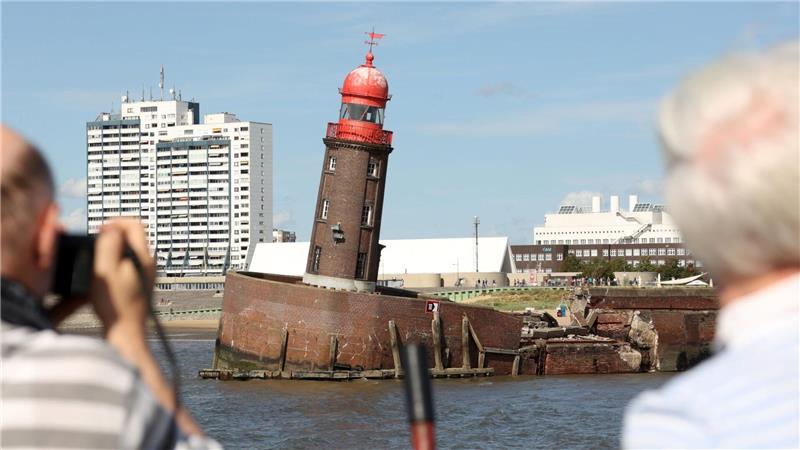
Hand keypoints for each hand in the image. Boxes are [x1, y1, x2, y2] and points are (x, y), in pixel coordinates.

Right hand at [90, 219, 154, 344]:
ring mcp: (147, 274)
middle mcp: (150, 263)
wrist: (126, 332)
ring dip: (112, 251)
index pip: (135, 224)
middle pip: (132, 237)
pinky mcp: (141, 284)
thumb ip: (110, 243)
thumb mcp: (106, 269)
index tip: (98, 231)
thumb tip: (112, 227)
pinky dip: (115, 265)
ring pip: (129, 251)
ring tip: (98, 264)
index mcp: (144, 256)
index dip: (115, 222)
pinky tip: (105, 278)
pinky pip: (128, 265)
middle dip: (112, 237)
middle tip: (95, 248)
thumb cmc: (114, 303)